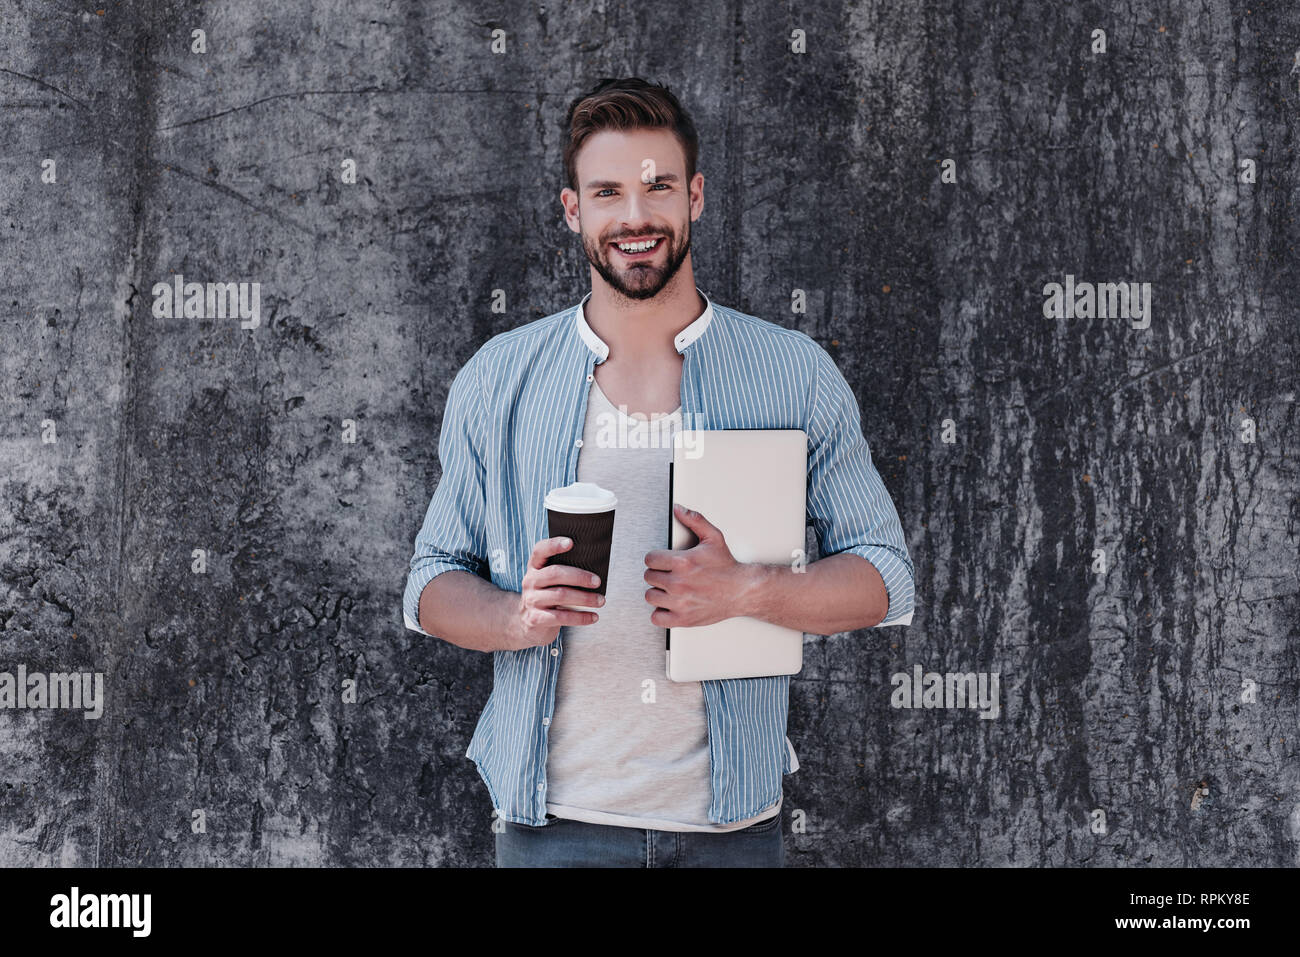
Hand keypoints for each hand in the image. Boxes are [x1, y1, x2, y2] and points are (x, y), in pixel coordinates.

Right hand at [507, 537, 604, 649]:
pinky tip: (594, 617)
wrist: (527, 625)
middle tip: (597, 581)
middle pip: (555, 573)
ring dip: (585, 598)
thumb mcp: (548, 583)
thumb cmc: (547, 598)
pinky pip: (561, 616)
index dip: (554, 545)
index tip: (571, 542)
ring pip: (561, 595)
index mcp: (535, 568)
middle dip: (579, 576)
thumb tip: (596, 566)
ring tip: (601, 600)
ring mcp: (531, 600)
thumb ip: (563, 572)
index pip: (540, 550)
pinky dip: (580, 617)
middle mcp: (530, 581)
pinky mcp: (535, 619)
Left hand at [643, 504, 753, 627]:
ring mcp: (680, 602)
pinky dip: (661, 612)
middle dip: (657, 574)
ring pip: (650, 596)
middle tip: (669, 574)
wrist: (741, 591)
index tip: (663, 561)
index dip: (656, 559)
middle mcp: (679, 583)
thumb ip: (695, 520)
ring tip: (669, 588)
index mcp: (682, 562)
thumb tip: (678, 509)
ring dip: (658, 592)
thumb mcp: (713, 537)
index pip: (649, 559)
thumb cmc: (727, 567)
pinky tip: (670, 605)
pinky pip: (657, 618)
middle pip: (648, 577)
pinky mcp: (683, 619)